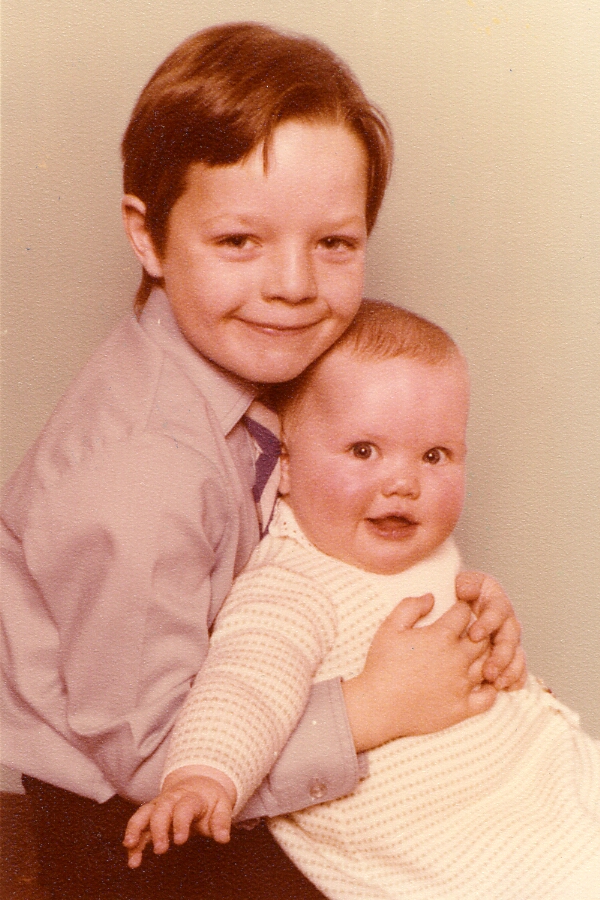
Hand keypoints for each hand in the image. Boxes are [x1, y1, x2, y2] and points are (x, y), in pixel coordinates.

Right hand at [123, 767, 235, 868]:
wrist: (198, 783)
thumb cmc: (210, 799)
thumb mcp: (221, 806)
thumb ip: (221, 822)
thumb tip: (223, 838)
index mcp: (190, 797)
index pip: (184, 807)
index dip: (181, 823)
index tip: (180, 841)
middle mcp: (171, 799)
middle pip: (161, 810)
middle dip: (158, 829)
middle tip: (161, 849)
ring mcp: (159, 806)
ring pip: (143, 814)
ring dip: (135, 829)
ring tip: (130, 845)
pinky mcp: (151, 816)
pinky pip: (138, 827)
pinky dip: (133, 842)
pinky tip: (133, 861)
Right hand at [342, 594, 496, 752]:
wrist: (378, 707)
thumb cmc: (382, 665)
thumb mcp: (389, 628)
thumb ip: (410, 606)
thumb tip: (432, 597)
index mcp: (441, 636)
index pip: (464, 613)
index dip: (461, 608)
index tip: (457, 611)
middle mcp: (457, 659)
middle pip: (483, 637)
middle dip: (478, 631)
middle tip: (469, 632)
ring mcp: (462, 685)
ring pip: (489, 664)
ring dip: (485, 657)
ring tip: (474, 655)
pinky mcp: (462, 708)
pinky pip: (489, 697)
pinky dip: (490, 688)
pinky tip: (481, 683)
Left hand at [456, 572, 526, 689]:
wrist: (457, 607)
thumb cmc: (456, 596)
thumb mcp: (460, 584)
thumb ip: (465, 584)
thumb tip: (465, 590)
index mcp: (496, 600)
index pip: (497, 611)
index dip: (488, 623)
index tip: (474, 635)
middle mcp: (506, 620)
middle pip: (510, 637)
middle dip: (500, 655)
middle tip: (488, 671)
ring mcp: (509, 638)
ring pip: (516, 654)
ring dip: (508, 670)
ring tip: (495, 682)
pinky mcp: (508, 655)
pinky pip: (518, 668)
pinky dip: (515, 678)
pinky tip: (505, 688)